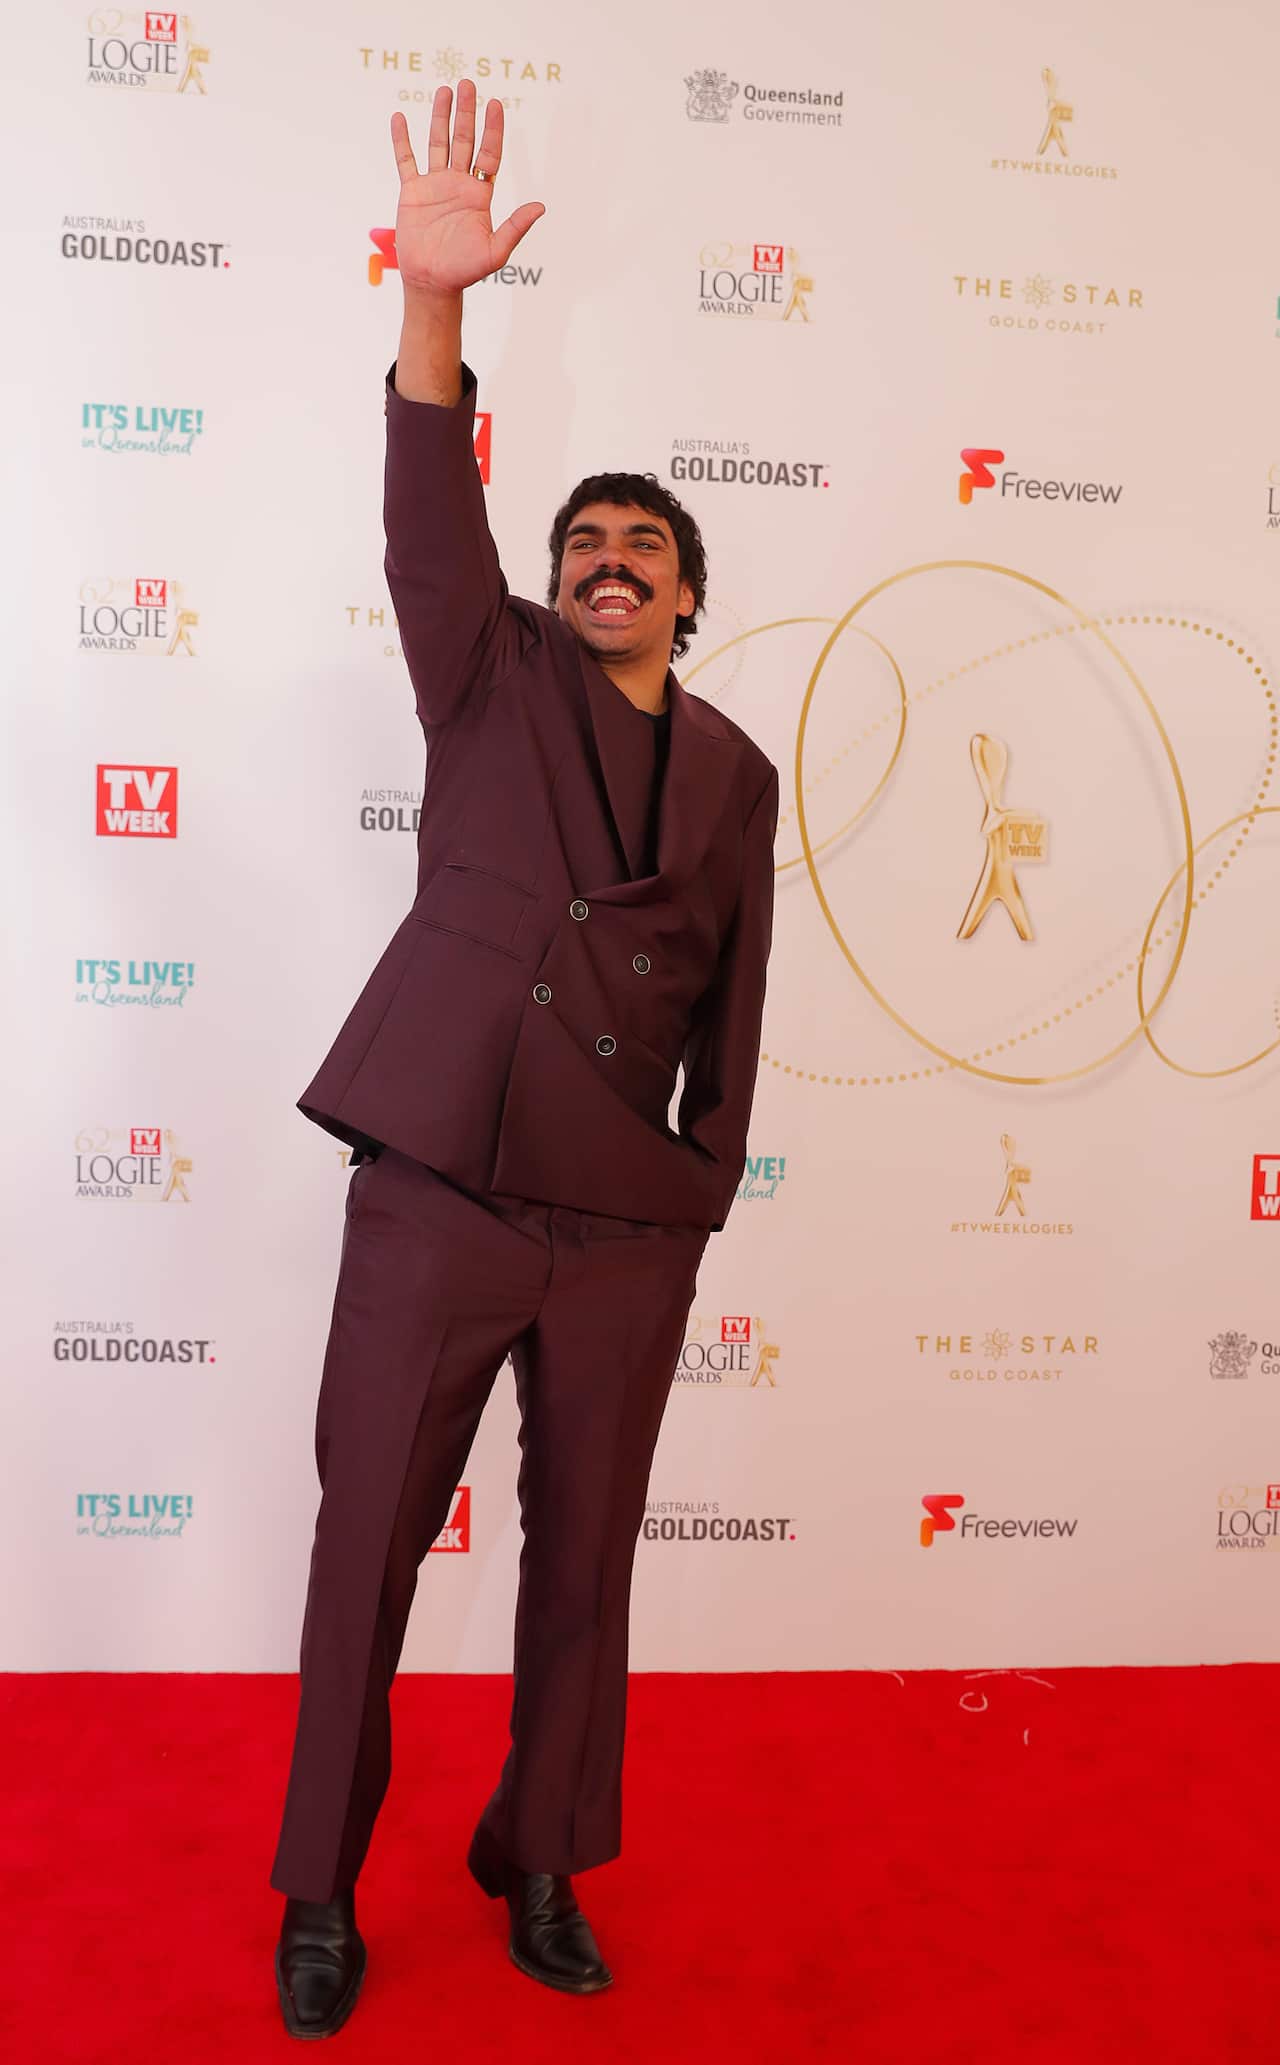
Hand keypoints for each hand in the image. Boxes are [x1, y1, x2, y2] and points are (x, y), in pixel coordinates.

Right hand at [390, 83, 544, 295]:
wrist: (433, 283)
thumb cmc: (466, 271)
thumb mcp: (496, 251)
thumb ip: (516, 227)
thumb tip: (540, 207)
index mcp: (480, 194)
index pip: (489, 153)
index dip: (493, 129)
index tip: (495, 104)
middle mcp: (458, 184)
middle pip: (464, 140)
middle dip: (467, 113)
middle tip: (469, 84)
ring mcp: (434, 185)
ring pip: (438, 143)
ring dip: (440, 117)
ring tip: (444, 91)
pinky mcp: (412, 192)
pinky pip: (406, 161)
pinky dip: (402, 140)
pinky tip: (400, 118)